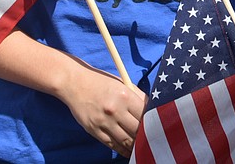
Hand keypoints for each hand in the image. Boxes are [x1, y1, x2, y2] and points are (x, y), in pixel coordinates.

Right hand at [0, 30, 147, 157]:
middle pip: (137, 130)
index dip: (154, 122)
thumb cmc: (101, 82)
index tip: (160, 127)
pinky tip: (129, 152)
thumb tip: (153, 108)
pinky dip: (122, 150)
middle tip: (155, 141)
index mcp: (124, 95)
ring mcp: (103, 121)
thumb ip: (137, 96)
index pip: (146, 114)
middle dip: (147, 136)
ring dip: (136, 147)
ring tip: (145, 149)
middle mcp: (114, 109)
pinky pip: (112, 145)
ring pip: (126, 140)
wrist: (74, 83)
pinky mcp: (94, 130)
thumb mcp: (121, 83)